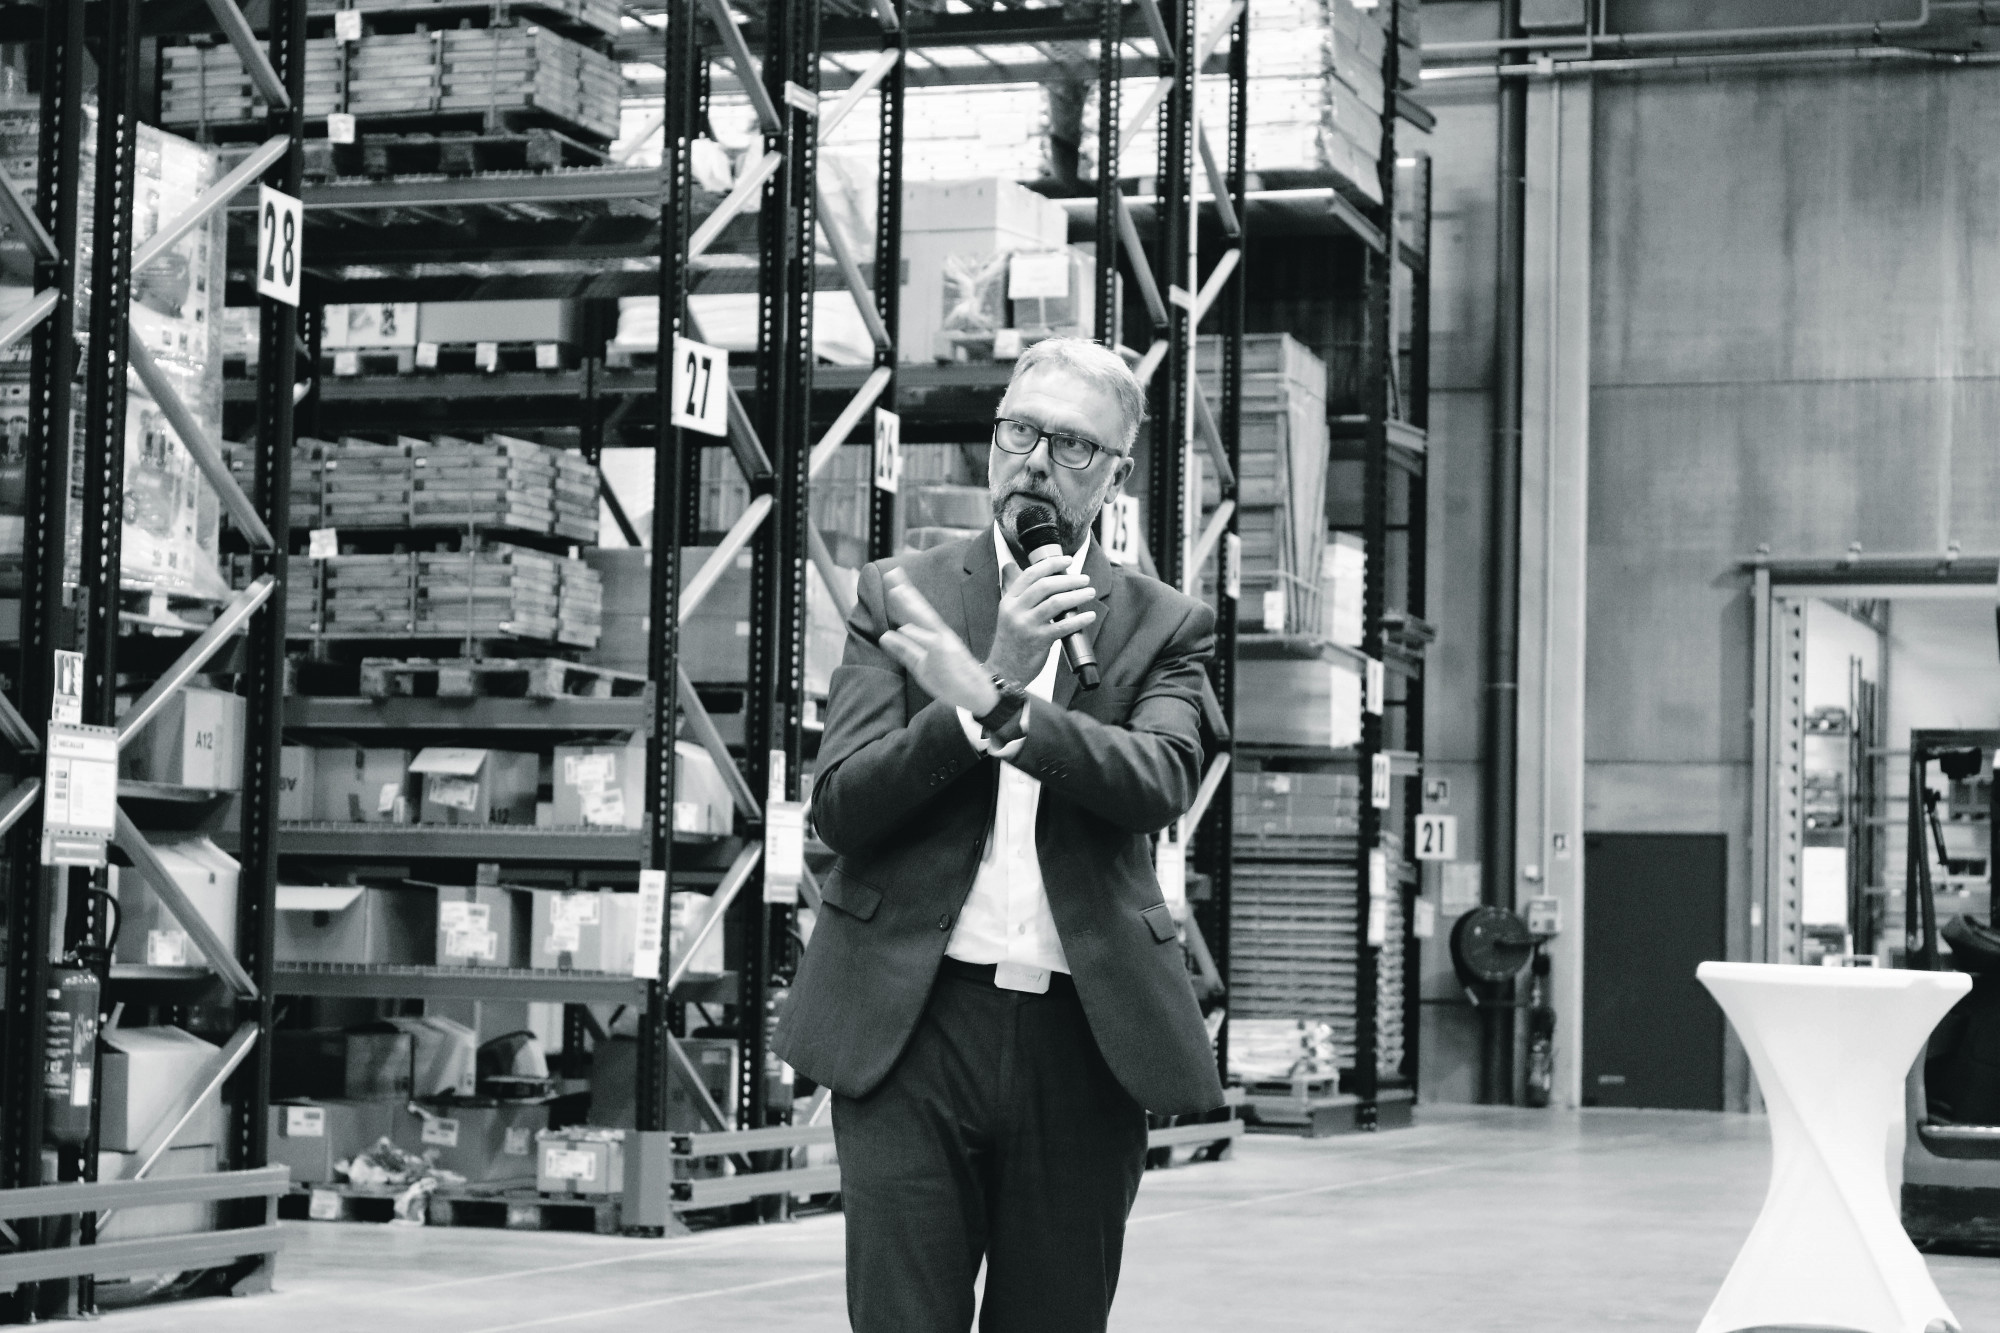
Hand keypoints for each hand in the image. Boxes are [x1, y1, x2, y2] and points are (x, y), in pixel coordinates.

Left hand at [878, 569, 1001, 715]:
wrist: (978, 695)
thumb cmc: (951, 680)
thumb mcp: (921, 665)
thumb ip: (905, 650)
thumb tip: (884, 636)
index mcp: (935, 636)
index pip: (917, 612)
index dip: (904, 596)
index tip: (892, 579)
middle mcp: (940, 635)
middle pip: (920, 610)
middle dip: (906, 591)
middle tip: (892, 573)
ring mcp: (944, 645)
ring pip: (925, 621)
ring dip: (911, 605)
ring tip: (896, 590)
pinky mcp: (946, 656)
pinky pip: (930, 644)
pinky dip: (918, 635)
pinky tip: (904, 626)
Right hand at [987, 555, 1096, 684]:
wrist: (1004, 670)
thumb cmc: (1010, 641)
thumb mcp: (1007, 612)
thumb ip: (1013, 590)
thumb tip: (1012, 566)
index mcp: (1009, 600)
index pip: (1030, 575)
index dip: (1051, 564)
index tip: (1067, 560)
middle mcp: (1016, 611)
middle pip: (1045, 586)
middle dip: (1068, 579)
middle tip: (1084, 579)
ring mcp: (1027, 626)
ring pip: (1056, 603)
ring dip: (1077, 596)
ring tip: (1089, 593)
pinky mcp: (1038, 641)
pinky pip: (1063, 627)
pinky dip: (1079, 620)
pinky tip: (1089, 616)